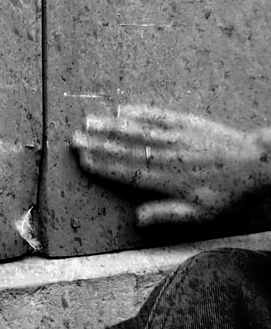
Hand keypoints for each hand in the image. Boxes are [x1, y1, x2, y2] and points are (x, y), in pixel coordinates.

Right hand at [71, 104, 270, 225]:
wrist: (255, 162)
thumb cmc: (227, 192)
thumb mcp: (201, 214)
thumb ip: (167, 215)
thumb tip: (136, 219)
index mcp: (168, 181)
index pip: (128, 172)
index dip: (104, 166)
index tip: (83, 160)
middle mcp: (167, 157)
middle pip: (126, 150)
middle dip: (98, 144)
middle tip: (75, 139)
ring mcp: (175, 137)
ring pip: (137, 131)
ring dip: (111, 126)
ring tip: (88, 121)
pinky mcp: (184, 122)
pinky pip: (157, 115)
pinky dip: (138, 112)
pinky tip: (121, 109)